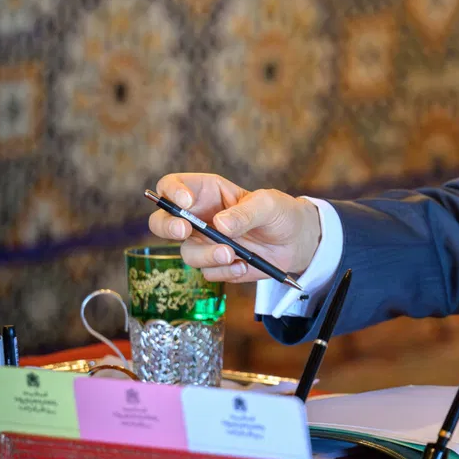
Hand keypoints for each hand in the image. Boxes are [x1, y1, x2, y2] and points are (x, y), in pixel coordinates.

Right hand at [147, 173, 321, 282]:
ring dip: (207, 255)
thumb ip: (246, 212)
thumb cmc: (280, 213)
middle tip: (185, 231)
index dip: (171, 192)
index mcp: (206, 192)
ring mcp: (205, 243)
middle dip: (167, 226)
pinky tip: (243, 265)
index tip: (186, 202)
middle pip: (161, 221)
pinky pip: (208, 272)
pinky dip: (225, 271)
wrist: (297, 242)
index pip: (172, 186)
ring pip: (187, 252)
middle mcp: (199, 217)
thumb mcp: (268, 205)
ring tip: (232, 254)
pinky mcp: (216, 265)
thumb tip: (220, 224)